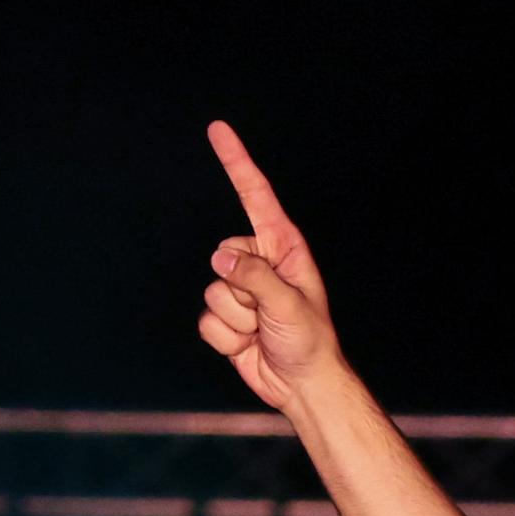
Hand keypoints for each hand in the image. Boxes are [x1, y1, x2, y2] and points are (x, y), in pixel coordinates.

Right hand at [196, 121, 347, 422]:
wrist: (302, 385)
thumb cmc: (309, 341)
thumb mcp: (289, 303)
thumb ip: (254, 277)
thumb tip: (220, 262)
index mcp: (282, 248)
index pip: (255, 196)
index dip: (236, 162)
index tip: (218, 129)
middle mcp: (258, 263)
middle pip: (222, 257)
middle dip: (242, 291)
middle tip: (269, 314)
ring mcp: (239, 292)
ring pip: (212, 292)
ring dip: (236, 319)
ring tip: (262, 330)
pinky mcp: (225, 319)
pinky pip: (206, 321)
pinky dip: (225, 338)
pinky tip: (248, 344)